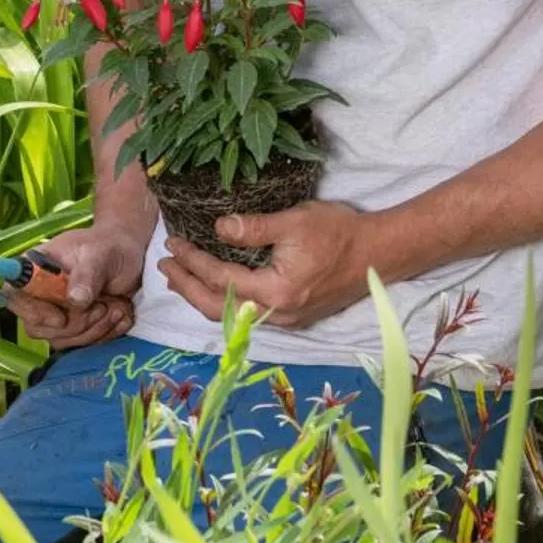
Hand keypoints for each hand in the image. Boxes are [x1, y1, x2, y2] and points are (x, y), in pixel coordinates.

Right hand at [6, 219, 149, 348]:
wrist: (128, 256)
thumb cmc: (110, 247)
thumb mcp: (101, 254)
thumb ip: (87, 275)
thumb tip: (75, 300)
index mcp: (35, 267)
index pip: (13, 294)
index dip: (31, 311)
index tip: (61, 318)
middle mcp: (39, 293)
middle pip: (36, 326)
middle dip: (74, 324)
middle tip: (103, 306)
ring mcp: (54, 312)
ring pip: (59, 339)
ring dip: (93, 330)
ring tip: (118, 308)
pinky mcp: (71, 328)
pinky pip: (79, 344)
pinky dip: (103, 335)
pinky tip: (121, 317)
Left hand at [158, 200, 370, 330]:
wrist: (379, 254)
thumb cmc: (339, 232)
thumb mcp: (294, 221)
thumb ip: (253, 227)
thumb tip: (217, 228)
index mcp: (275, 292)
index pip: (219, 279)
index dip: (192, 262)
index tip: (171, 244)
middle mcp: (276, 315)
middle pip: (216, 308)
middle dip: (186, 287)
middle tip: (163, 266)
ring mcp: (286, 321)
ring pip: (229, 316)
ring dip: (201, 297)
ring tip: (179, 278)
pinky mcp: (293, 318)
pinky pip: (246, 315)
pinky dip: (222, 302)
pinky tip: (214, 287)